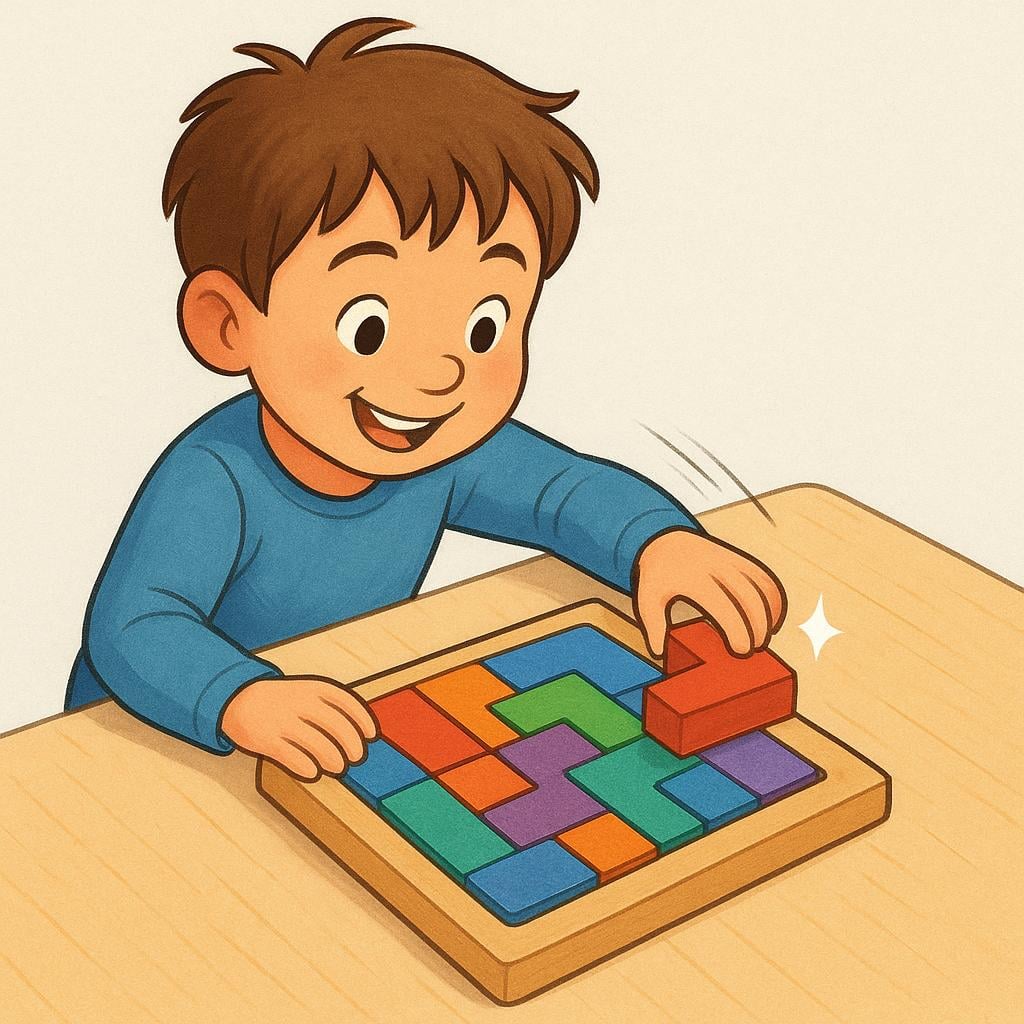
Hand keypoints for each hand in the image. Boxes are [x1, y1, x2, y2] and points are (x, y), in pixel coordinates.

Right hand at [220, 676, 377, 779]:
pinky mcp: (265, 739)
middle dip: (351, 744)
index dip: (362, 719)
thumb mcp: (306, 692)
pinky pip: (292, 757)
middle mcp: (299, 702)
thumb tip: (360, 735)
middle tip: (356, 758)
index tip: (371, 736)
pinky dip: (307, 767)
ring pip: (317, 744)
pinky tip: (312, 772)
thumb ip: (329, 707)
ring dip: (333, 759)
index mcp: (312, 688)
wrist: (237, 697)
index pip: (345, 701)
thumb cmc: (282, 700)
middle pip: (336, 725)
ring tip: (338, 767)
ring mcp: (281, 720)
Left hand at [633, 529, 785, 657]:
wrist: (664, 539)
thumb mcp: (647, 598)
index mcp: (694, 579)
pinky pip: (763, 575)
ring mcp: (729, 560)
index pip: (723, 606)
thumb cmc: (658, 575)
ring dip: (770, 612)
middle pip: (748, 597)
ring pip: (760, 585)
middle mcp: (715, 567)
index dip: (737, 629)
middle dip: (758, 625)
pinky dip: (773, 596)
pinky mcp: (738, 557)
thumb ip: (652, 625)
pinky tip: (773, 616)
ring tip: (766, 636)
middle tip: (756, 648)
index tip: (743, 649)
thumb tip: (660, 652)